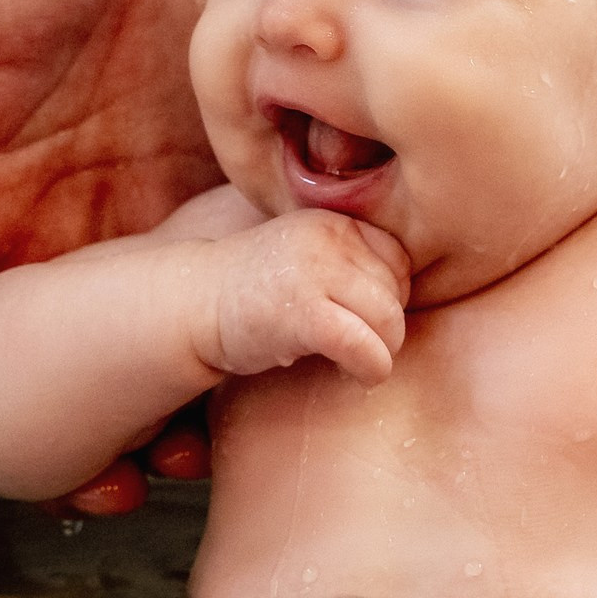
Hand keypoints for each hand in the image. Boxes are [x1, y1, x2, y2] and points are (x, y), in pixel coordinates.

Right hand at [205, 209, 410, 384]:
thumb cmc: (255, 292)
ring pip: (389, 320)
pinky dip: (372, 368)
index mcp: (334, 221)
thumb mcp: (307, 260)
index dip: (391, 296)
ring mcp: (315, 272)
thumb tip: (405, 298)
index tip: (362, 318)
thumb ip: (351, 263)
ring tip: (356, 361)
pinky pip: (364, 345)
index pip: (400, 260)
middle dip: (387, 328)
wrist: (191, 305)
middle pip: (397, 292)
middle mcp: (328, 238)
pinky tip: (356, 376)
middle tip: (360, 346)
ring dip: (382, 352)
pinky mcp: (304, 313)